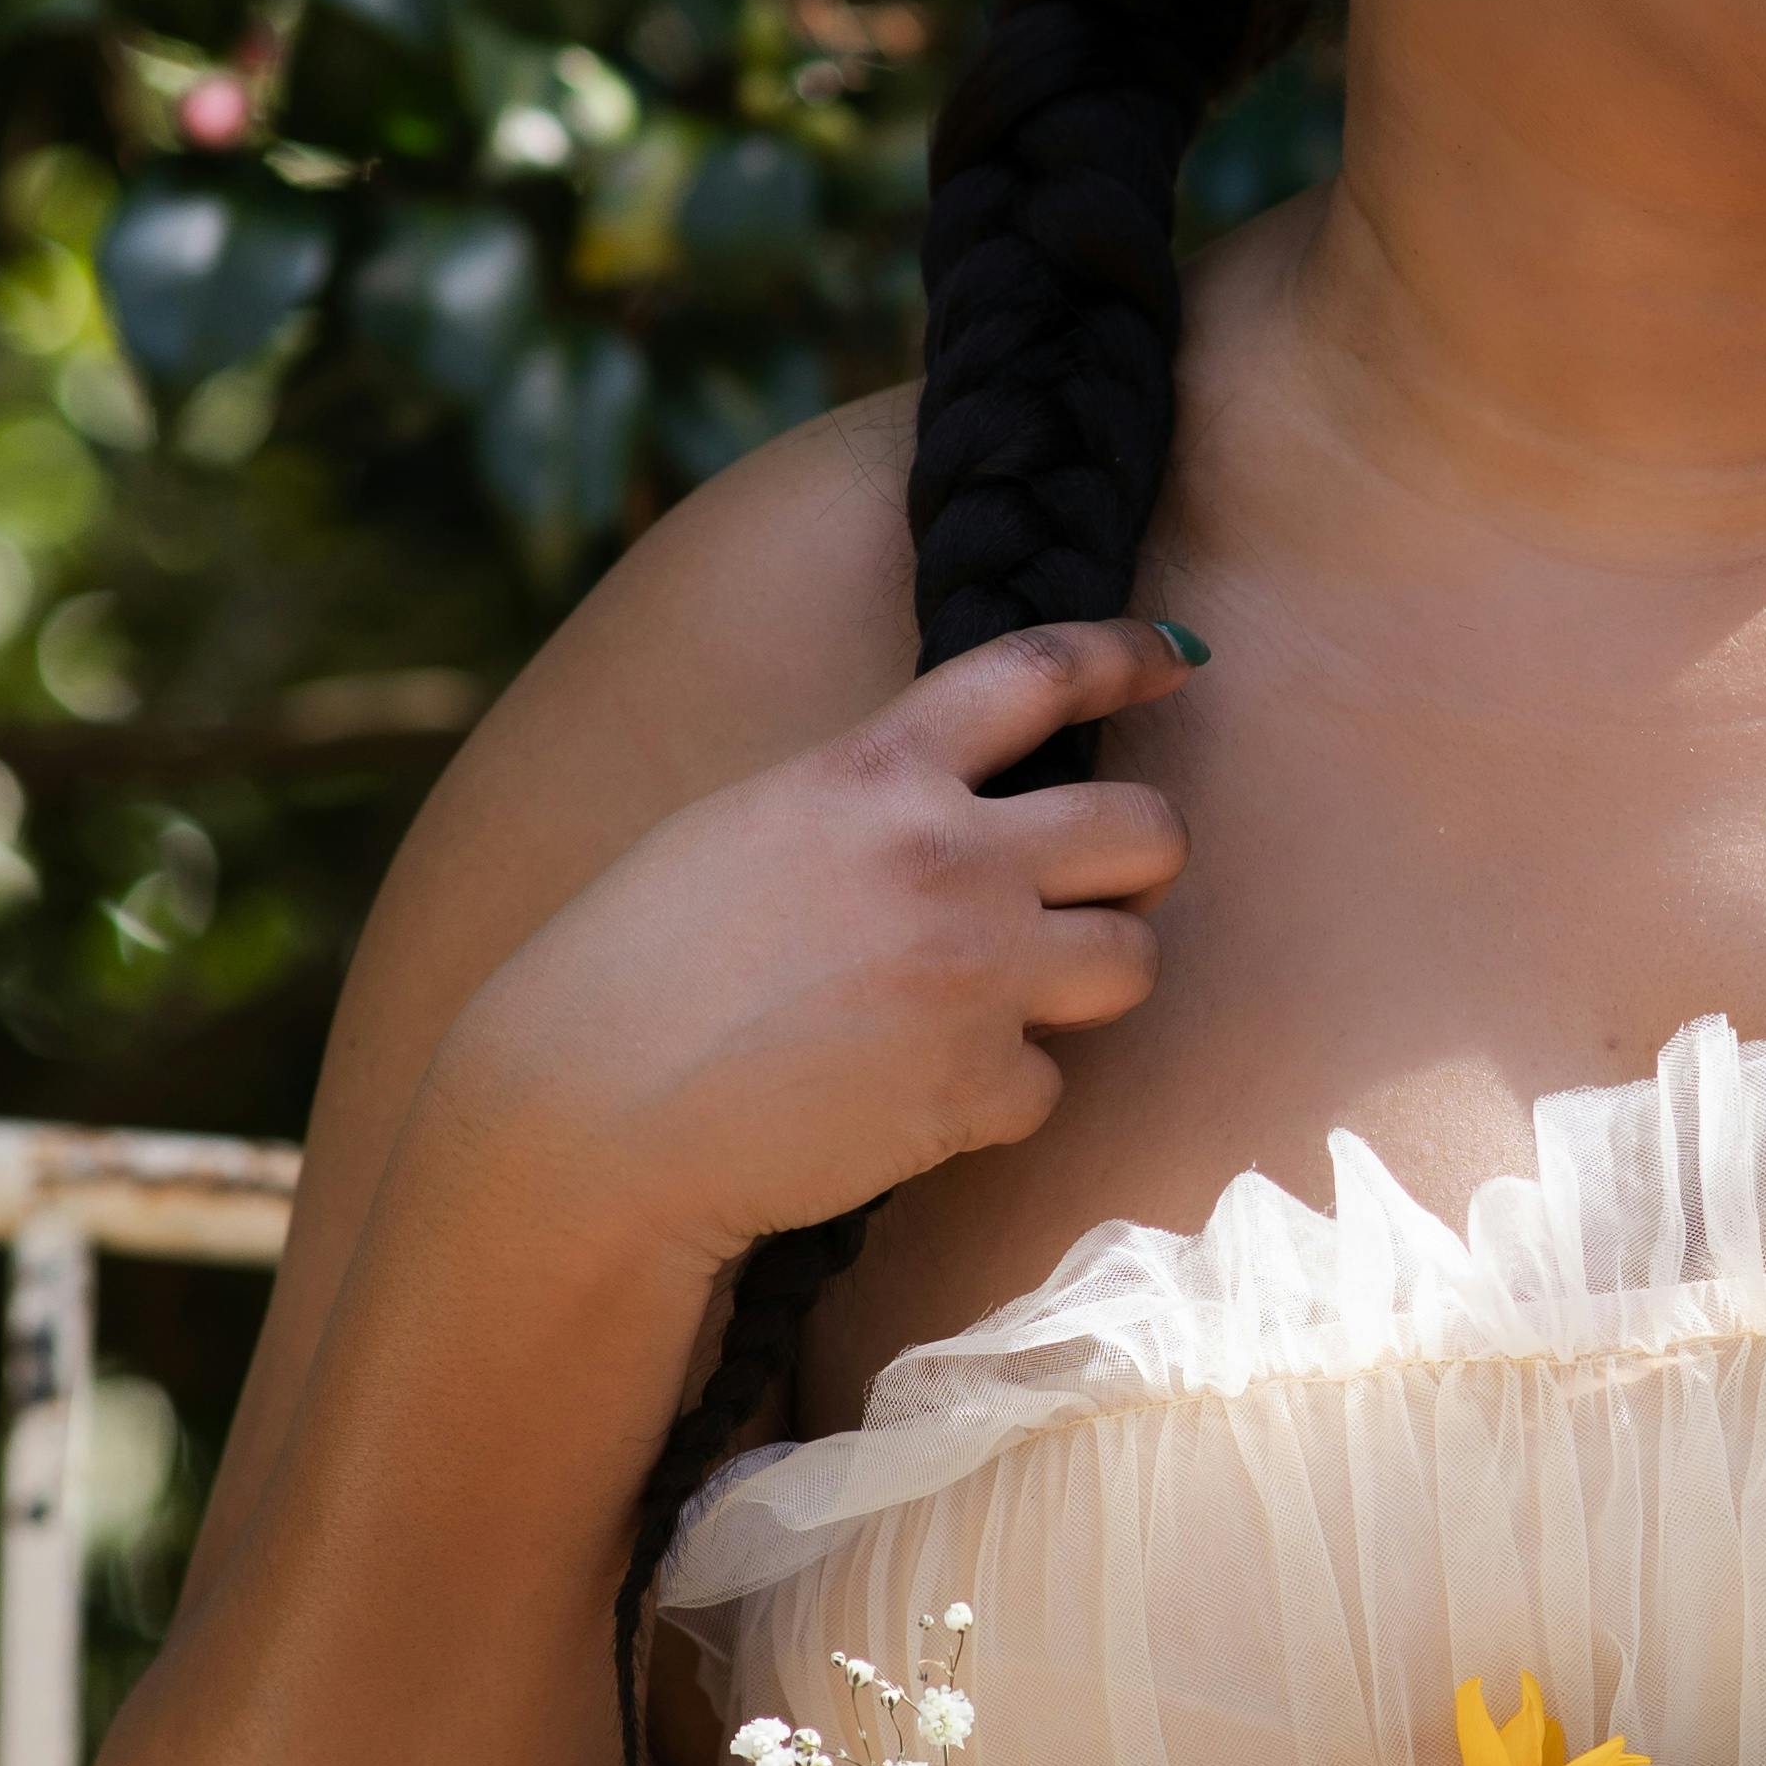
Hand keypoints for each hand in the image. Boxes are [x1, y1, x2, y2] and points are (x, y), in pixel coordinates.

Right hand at [428, 616, 1195, 1278]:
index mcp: (877, 770)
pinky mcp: (975, 1089)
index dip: (1127, 656)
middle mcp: (949, 859)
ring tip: (1008, 998)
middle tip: (1102, 886)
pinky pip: (1050, 1084)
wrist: (589, 1110)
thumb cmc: (640, 964)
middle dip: (1141, 859)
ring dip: (1089, 978)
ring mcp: (974, 976)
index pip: (1040, 674)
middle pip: (1144, 830)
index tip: (1177, 658)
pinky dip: (999, 1095)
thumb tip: (961, 800)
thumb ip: (868, 798)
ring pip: (1134, 960)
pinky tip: (914, 1095)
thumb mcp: (750, 824)